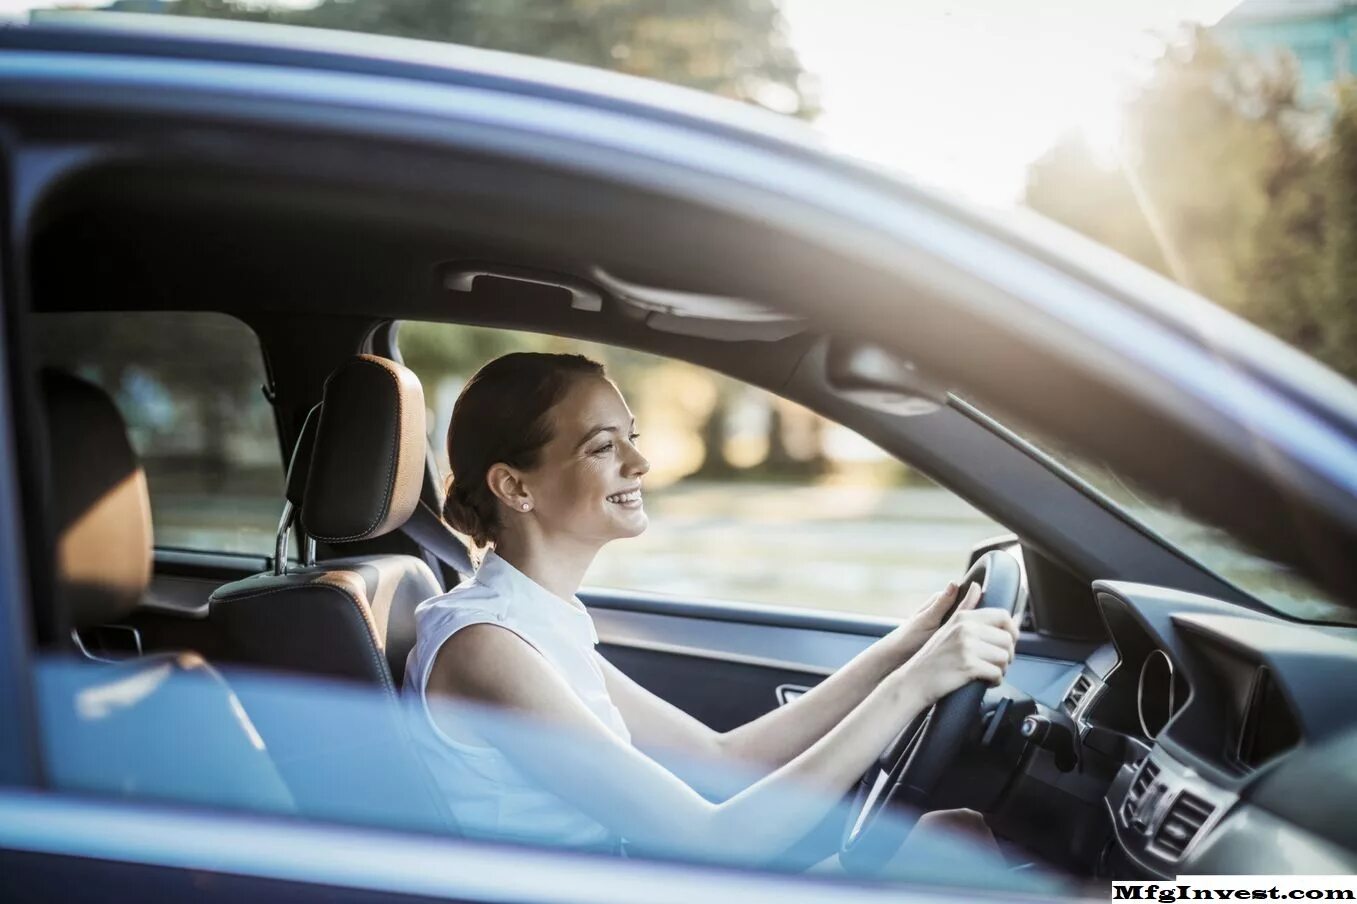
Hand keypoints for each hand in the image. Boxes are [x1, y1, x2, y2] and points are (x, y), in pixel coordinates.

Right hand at [892, 583, 1018, 706]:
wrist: (914, 681)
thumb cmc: (933, 657)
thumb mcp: (948, 627)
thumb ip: (968, 609)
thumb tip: (982, 590)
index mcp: (963, 617)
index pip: (1003, 616)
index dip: (1012, 631)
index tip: (1007, 643)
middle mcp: (965, 628)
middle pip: (1008, 639)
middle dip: (1007, 655)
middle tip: (995, 663)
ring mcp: (966, 647)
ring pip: (1005, 658)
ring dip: (1001, 669)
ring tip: (988, 672)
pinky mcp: (968, 666)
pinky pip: (997, 674)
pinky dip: (995, 681)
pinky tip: (985, 681)